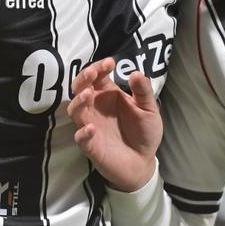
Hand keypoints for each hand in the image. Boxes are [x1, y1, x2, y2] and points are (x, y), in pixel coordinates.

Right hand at [68, 58, 160, 191]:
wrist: (143, 162)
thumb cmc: (144, 132)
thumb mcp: (149, 109)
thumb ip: (143, 92)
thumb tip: (136, 72)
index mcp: (108, 95)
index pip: (98, 76)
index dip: (100, 67)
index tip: (110, 63)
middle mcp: (96, 107)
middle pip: (80, 88)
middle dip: (83, 78)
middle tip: (92, 73)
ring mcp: (90, 125)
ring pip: (75, 110)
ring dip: (78, 101)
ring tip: (88, 94)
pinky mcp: (90, 145)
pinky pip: (80, 138)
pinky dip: (83, 132)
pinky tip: (92, 128)